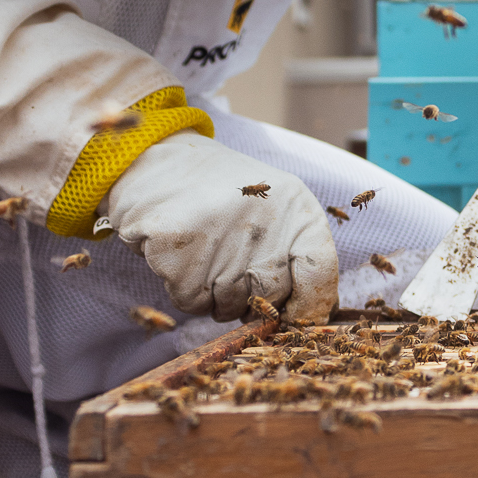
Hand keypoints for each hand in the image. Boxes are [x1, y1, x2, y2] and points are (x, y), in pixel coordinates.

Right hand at [103, 132, 337, 322]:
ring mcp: (221, 241)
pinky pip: (192, 303)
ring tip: (207, 251)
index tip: (294, 313)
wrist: (158, 162)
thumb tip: (316, 314)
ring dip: (216, 295)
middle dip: (253, 299)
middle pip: (272, 297)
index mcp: (297, 208)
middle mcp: (265, 224)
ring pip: (229, 308)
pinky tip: (184, 254)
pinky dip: (185, 289)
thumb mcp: (276, 206)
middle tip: (233, 266)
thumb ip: (297, 254)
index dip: (310, 304)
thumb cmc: (224, 195)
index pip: (320, 272)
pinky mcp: (180, 256)